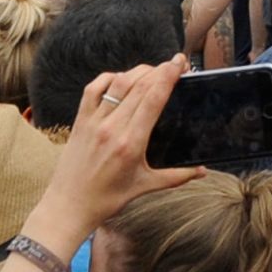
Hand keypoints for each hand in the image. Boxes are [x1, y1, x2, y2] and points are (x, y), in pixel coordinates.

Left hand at [43, 58, 199, 232]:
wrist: (68, 208)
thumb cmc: (107, 199)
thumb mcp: (145, 186)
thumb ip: (177, 176)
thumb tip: (203, 171)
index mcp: (131, 143)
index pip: (153, 98)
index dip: (169, 75)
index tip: (180, 63)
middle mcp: (112, 128)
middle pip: (140, 85)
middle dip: (160, 69)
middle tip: (175, 64)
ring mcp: (93, 123)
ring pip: (119, 83)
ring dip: (139, 71)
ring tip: (153, 70)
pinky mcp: (80, 122)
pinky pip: (93, 89)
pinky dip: (108, 77)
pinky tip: (120, 78)